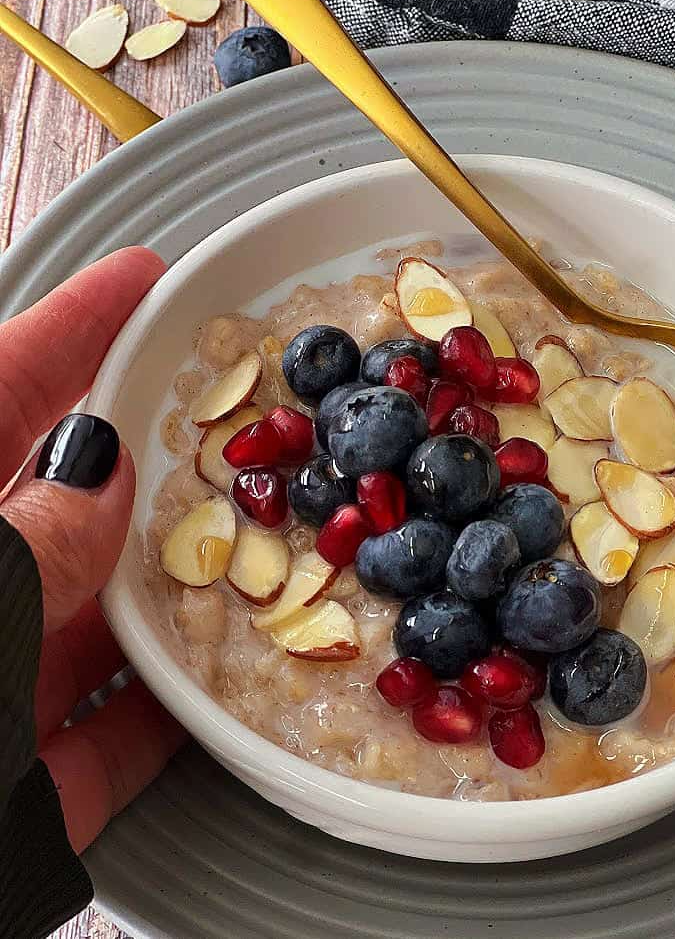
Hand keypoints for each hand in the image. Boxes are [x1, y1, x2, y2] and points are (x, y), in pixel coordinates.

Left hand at [0, 247, 185, 853]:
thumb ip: (22, 543)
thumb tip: (101, 469)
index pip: (4, 390)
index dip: (78, 324)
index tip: (148, 274)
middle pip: (73, 496)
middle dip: (154, 449)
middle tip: (237, 406)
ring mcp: (8, 681)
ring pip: (112, 610)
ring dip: (186, 579)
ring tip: (269, 531)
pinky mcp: (39, 778)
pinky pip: (129, 729)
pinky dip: (184, 706)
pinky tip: (241, 674)